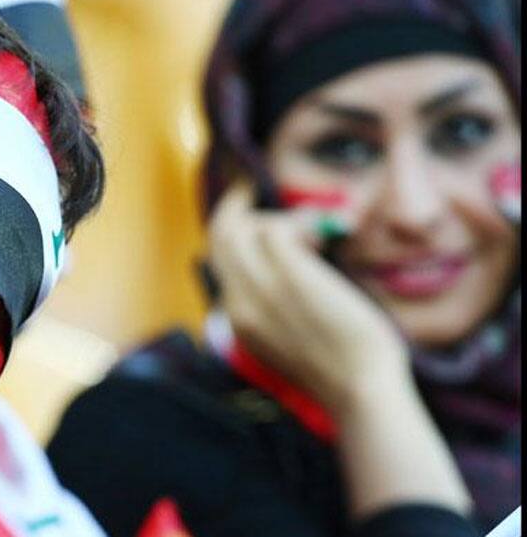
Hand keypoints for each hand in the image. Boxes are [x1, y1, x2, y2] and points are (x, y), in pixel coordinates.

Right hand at [209, 182, 411, 414]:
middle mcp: (237, 304)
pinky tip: (327, 237)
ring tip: (317, 232)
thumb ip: (277, 306)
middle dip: (236, 207)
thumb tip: (291, 262)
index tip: (250, 213)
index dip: (232, 231)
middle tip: (254, 187)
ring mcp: (259, 290)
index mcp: (237, 322)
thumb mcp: (293, 340)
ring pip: (241, 228)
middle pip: (219, 237)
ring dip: (278, 219)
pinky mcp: (288, 276)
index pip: (218, 261)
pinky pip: (277, 230)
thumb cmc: (342, 369)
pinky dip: (300, 223)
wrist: (360, 391)